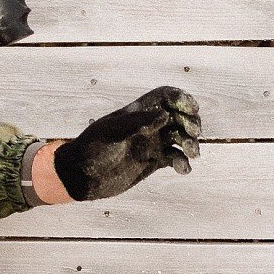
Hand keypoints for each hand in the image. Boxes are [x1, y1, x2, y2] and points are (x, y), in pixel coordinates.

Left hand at [52, 86, 200, 200]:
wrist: (81, 176)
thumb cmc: (92, 149)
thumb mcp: (112, 133)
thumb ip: (138, 123)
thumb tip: (165, 115)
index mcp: (138, 112)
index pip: (165, 97)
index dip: (181, 98)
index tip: (192, 109)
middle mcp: (148, 125)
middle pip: (179, 116)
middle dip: (191, 121)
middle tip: (193, 133)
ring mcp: (152, 143)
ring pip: (181, 137)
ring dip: (191, 142)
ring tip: (191, 153)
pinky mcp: (154, 162)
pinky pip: (176, 158)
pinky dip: (183, 163)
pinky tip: (183, 169)